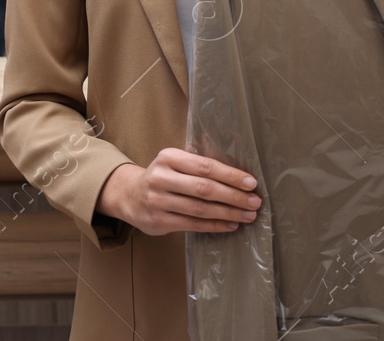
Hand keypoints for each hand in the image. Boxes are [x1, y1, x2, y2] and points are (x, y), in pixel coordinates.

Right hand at [94, 148, 261, 235]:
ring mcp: (158, 201)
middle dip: (233, 196)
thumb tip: (238, 172)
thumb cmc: (162, 177)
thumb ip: (198, 163)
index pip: (204, 166)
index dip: (230, 175)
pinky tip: (231, 225)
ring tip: (248, 215)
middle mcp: (160, 178)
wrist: (129, 196)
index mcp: (168, 157)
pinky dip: (215, 225)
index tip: (251, 183)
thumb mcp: (173, 162)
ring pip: (200, 209)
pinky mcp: (159, 221)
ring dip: (228, 213)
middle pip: (204, 188)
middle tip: (254, 202)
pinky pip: (193, 224)